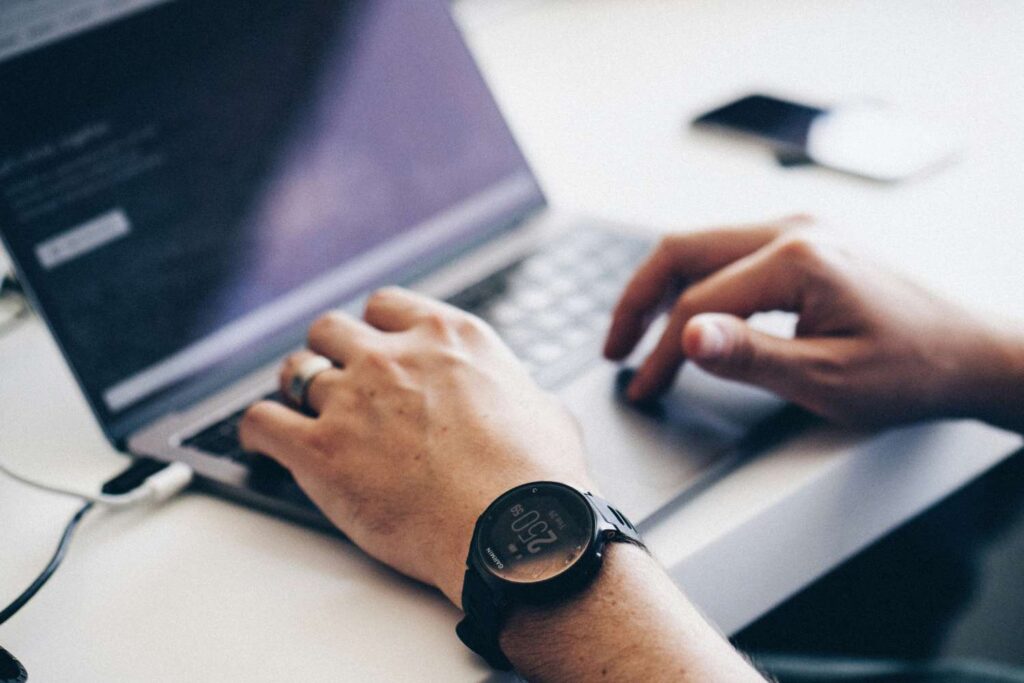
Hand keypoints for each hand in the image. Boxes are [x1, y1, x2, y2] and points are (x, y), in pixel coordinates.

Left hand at [239, 287, 591, 605]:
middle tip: (336, 382)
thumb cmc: (539, 480)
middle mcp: (395, 357)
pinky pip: (260, 422)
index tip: (374, 347)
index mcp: (450, 339)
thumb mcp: (545, 410)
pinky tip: (263, 442)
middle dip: (330, 353)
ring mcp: (354, 399)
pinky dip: (257, 431)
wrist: (516, 531)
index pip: (385, 305)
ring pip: (295, 371)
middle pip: (331, 329)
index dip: (374, 329)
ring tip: (300, 412)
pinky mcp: (321, 450)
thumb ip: (514, 392)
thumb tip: (518, 401)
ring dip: (297, 390)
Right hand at [605, 216, 1013, 427]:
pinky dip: (695, 284)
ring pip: (701, 247)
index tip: (645, 389)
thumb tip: (686, 336)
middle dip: (638, 301)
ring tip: (638, 335)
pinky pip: (729, 253)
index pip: (700, 304)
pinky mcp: (805, 243)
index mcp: (798, 257)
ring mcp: (800, 231)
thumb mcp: (829, 378)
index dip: (662, 353)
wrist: (971, 352)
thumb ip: (751, 356)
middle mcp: (794, 229)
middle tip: (615, 350)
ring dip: (662, 289)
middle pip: (683, 251)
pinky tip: (687, 316)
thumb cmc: (912, 369)